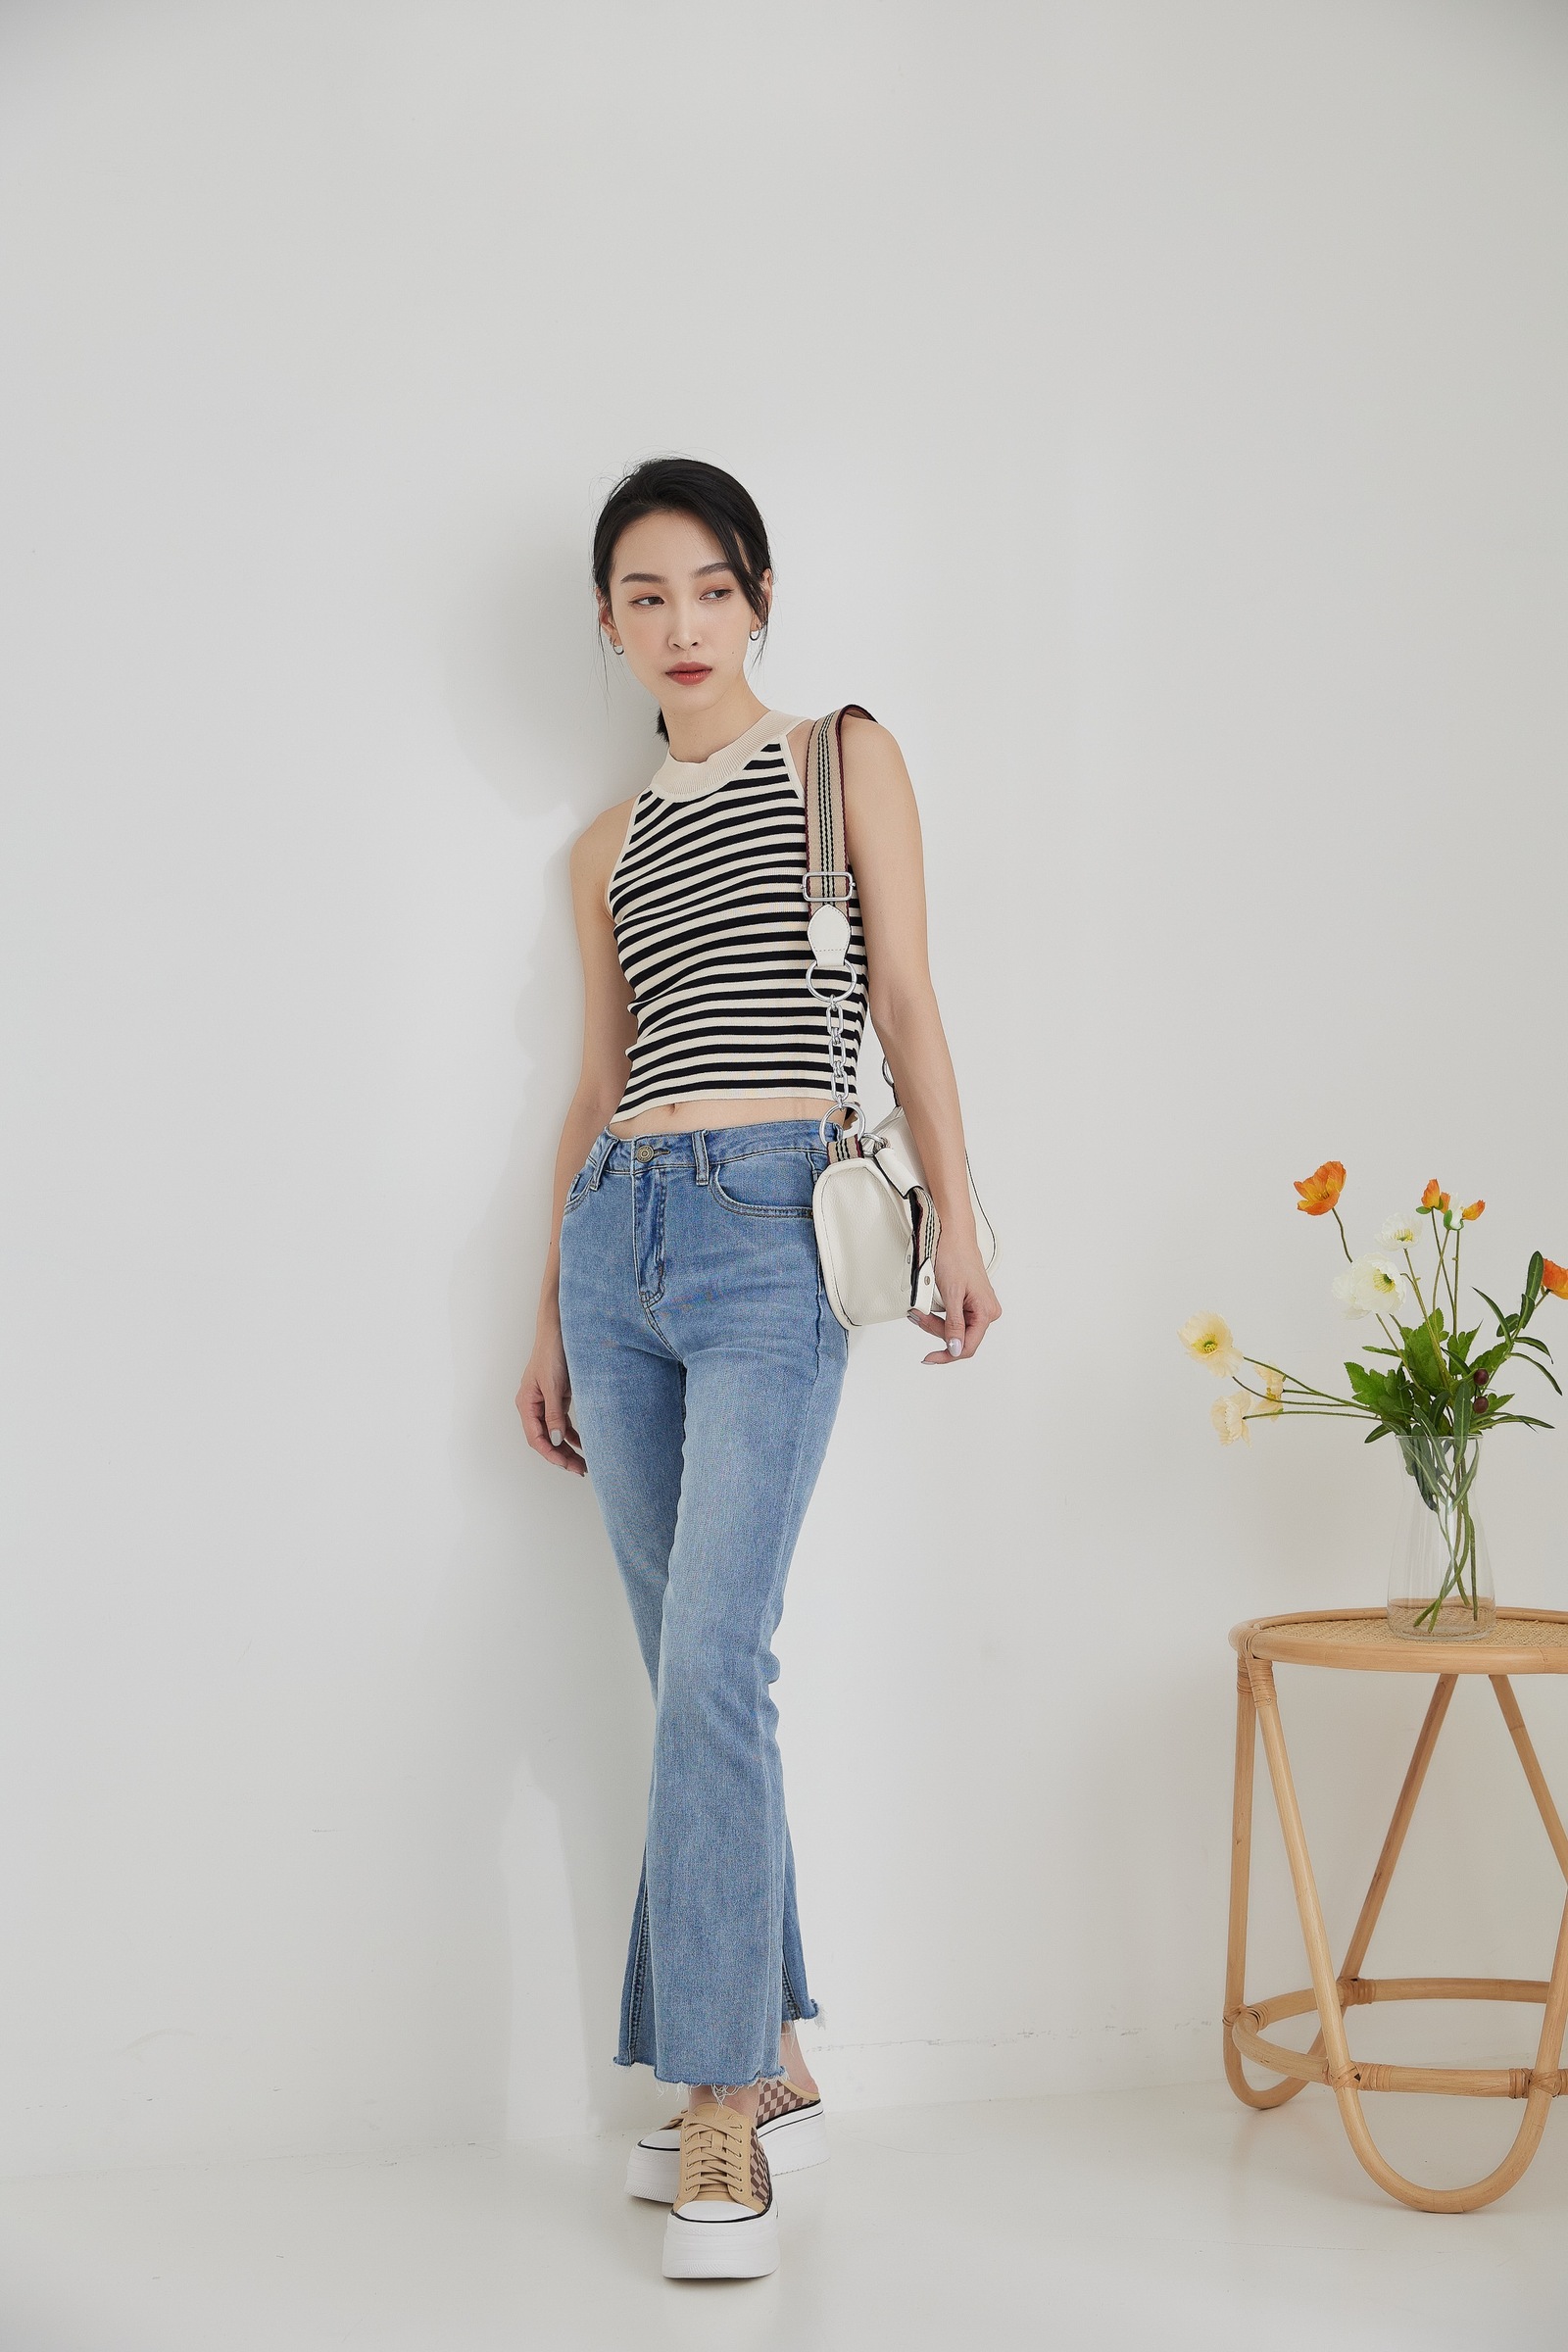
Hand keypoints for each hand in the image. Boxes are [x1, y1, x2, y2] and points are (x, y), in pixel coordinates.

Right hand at [515, 1325, 587, 1473]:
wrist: (561, 1330)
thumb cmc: (552, 1352)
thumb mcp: (554, 1386)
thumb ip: (554, 1414)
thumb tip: (556, 1439)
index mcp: (526, 1403)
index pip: (536, 1438)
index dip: (551, 1454)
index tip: (568, 1465)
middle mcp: (533, 1405)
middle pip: (545, 1438)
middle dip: (561, 1456)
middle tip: (580, 1469)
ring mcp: (545, 1402)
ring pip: (555, 1432)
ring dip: (568, 1448)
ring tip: (583, 1463)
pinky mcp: (557, 1397)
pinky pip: (562, 1422)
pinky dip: (572, 1434)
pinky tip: (582, 1444)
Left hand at [908, 1239, 1000, 1363]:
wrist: (952, 1234)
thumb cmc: (955, 1256)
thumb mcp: (951, 1294)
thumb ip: (954, 1324)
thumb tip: (956, 1349)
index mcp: (986, 1311)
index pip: (967, 1346)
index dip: (947, 1354)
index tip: (930, 1357)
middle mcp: (986, 1311)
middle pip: (958, 1338)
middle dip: (935, 1330)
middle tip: (918, 1317)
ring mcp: (977, 1306)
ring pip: (953, 1329)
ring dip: (933, 1323)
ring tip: (919, 1311)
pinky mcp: (968, 1301)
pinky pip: (952, 1317)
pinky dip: (937, 1315)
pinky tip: (927, 1308)